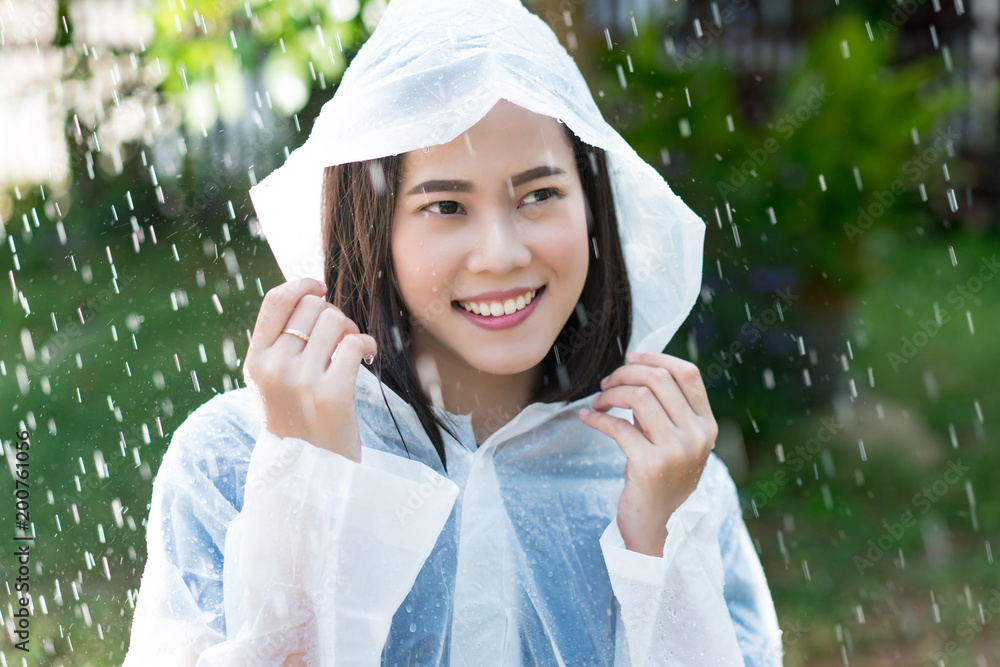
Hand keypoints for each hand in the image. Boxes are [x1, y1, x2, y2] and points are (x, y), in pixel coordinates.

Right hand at [242, 278, 377, 461]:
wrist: (310, 473)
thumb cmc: (298, 421)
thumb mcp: (273, 383)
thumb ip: (280, 344)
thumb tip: (307, 293)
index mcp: (255, 362)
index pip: (275, 301)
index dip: (302, 285)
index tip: (320, 287)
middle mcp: (274, 368)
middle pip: (312, 308)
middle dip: (333, 315)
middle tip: (341, 339)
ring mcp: (301, 381)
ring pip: (335, 320)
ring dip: (351, 329)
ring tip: (352, 350)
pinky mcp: (331, 395)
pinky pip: (355, 343)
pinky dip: (367, 344)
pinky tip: (368, 356)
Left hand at [578, 352, 717, 556]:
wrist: (656, 527)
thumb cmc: (659, 480)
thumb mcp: (673, 442)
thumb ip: (664, 410)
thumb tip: (635, 372)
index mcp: (706, 426)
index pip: (688, 374)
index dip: (657, 357)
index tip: (631, 357)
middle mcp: (696, 435)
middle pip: (659, 379)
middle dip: (625, 373)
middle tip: (606, 383)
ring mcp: (675, 450)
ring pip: (638, 397)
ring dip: (610, 394)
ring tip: (598, 402)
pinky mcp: (649, 464)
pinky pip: (618, 426)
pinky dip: (597, 417)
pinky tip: (587, 417)